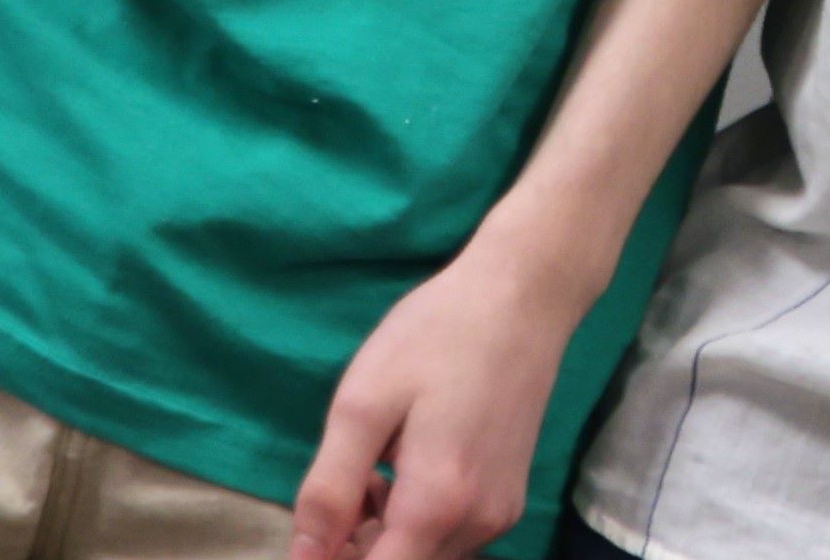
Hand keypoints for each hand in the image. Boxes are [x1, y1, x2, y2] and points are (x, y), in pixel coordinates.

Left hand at [287, 229, 597, 559]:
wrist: (525, 295)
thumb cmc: (437, 336)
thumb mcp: (363, 404)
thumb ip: (329, 491)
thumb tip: (304, 556)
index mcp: (436, 505)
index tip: (320, 523)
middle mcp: (476, 525)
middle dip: (355, 548)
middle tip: (339, 489)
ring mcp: (498, 515)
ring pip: (424, 557)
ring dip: (382, 537)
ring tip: (370, 471)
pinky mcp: (508, 500)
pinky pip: (449, 538)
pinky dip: (415, 523)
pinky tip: (404, 469)